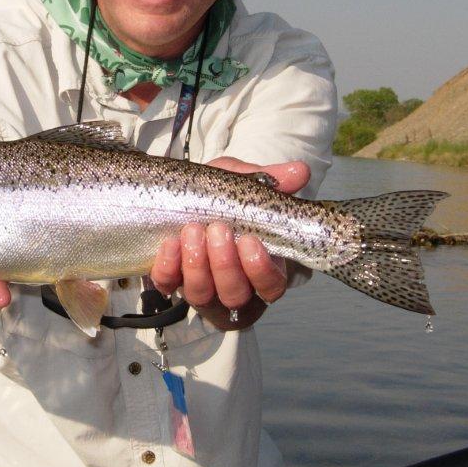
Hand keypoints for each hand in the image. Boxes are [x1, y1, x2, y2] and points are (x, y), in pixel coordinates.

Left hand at [150, 158, 311, 329]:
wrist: (177, 194)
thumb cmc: (218, 195)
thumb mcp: (240, 182)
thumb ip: (268, 179)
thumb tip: (300, 172)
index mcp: (259, 265)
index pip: (271, 285)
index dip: (261, 270)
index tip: (250, 241)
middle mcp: (232, 285)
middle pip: (235, 294)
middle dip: (226, 265)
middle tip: (218, 230)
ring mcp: (200, 288)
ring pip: (201, 295)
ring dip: (197, 265)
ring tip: (192, 231)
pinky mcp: (170, 282)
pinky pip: (167, 285)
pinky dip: (168, 266)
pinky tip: (170, 243)